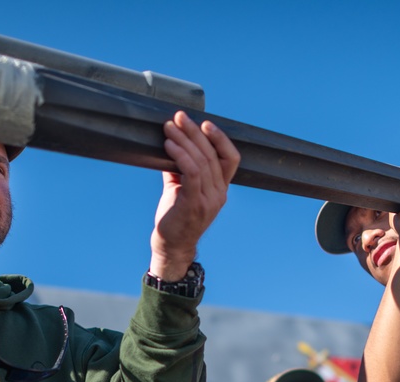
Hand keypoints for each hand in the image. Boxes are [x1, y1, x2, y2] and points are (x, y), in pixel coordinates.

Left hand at [150, 111, 239, 280]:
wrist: (171, 246)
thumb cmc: (176, 217)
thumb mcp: (181, 188)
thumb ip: (181, 167)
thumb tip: (173, 142)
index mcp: (220, 189)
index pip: (230, 158)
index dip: (220, 138)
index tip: (204, 123)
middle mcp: (219, 194)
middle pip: (212, 154)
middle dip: (194, 132)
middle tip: (179, 117)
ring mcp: (209, 200)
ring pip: (201, 161)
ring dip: (184, 140)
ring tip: (169, 128)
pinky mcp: (194, 204)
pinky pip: (191, 173)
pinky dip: (180, 155)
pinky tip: (169, 146)